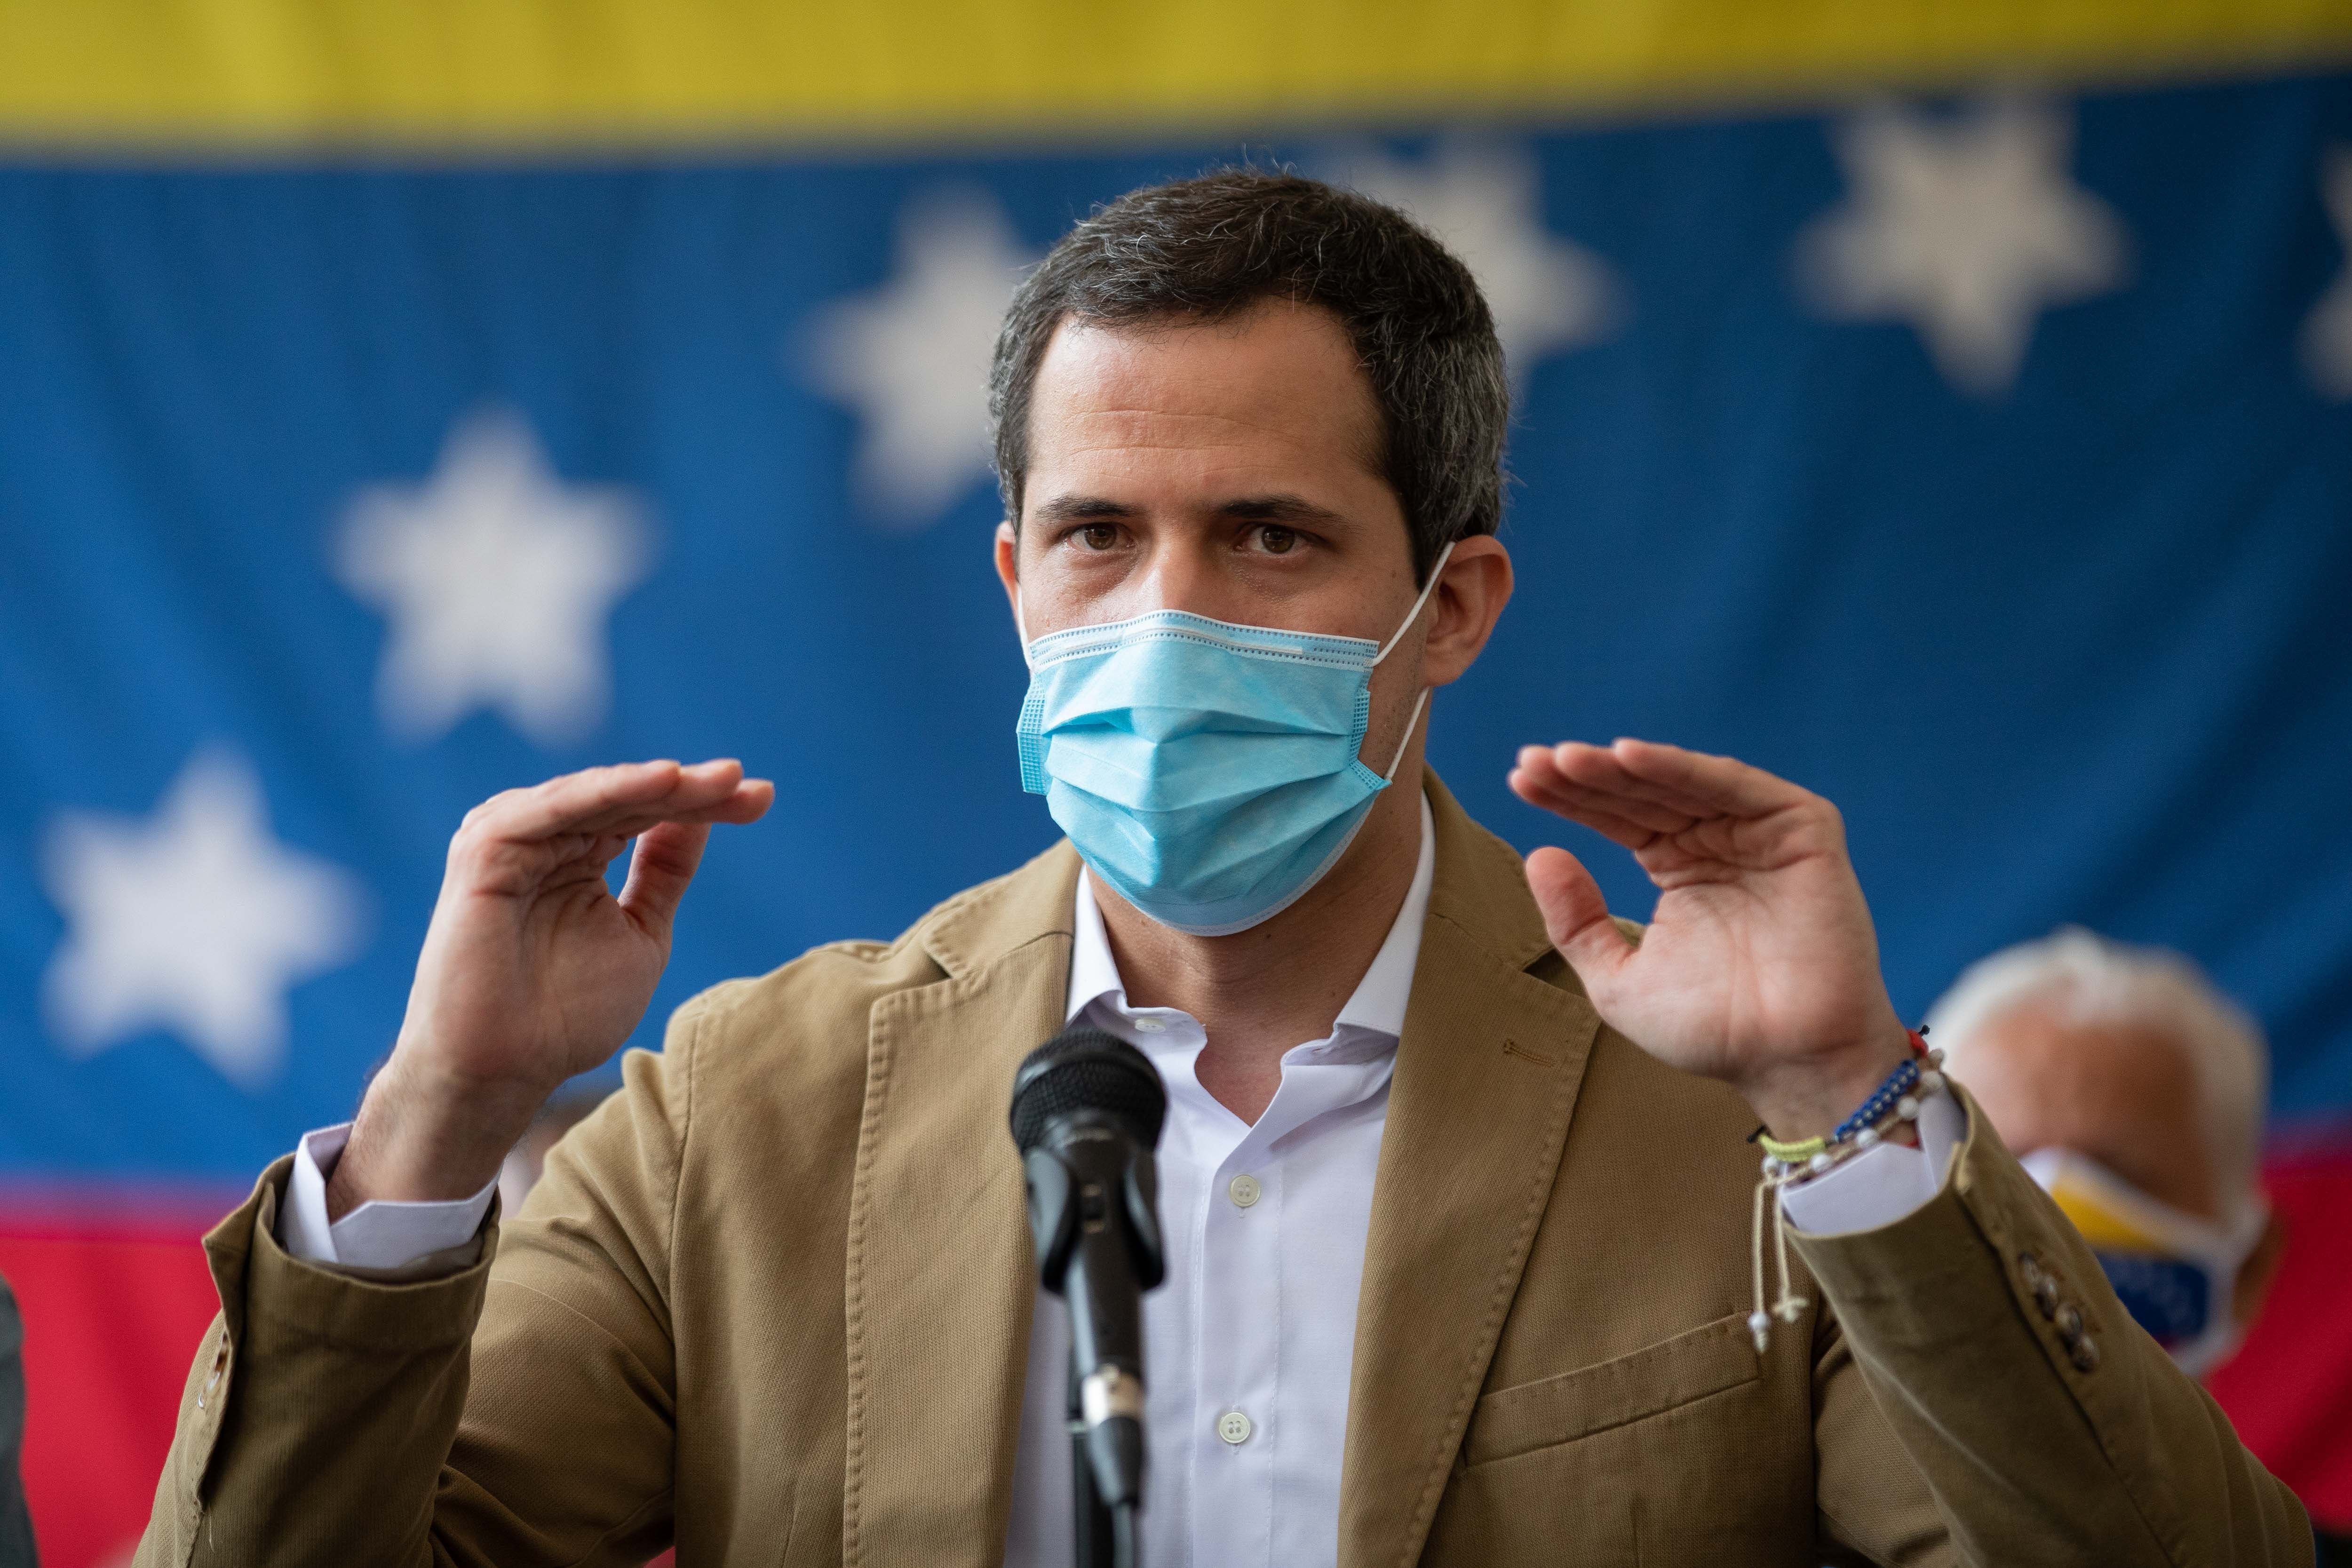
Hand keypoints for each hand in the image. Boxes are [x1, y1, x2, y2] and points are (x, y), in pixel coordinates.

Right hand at [328, 759, 772, 1216]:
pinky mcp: (486, 850)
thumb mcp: (641, 933)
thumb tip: (704, 815)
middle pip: (629, 799)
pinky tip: (658, 781)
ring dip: (657, 784)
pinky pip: (552, 808)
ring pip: (597, 795)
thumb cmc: (565, 1016)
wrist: (505, 1071)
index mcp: (579, 854)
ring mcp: (514, 839)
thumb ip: (665, 872)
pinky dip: (605, 790)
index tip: (763, 799)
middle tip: (746, 781)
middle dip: (692, 789)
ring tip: (714, 778)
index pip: (650, 815)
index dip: (707, 805)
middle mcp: (546, 838)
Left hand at [1507, 739, 1907, 1140]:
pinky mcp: (1802, 832)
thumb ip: (1577, 922)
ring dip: (1624, 767)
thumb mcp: (1619, 978)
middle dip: (1587, 777)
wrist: (1786, 1062)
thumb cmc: (1713, 1031)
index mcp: (1680, 868)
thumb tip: (1540, 854)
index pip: (1618, 818)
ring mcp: (1760, 834)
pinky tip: (1630, 757)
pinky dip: (1684, 768)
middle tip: (1533, 762)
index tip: (1519, 780)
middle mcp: (1718, 842)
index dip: (1571, 799)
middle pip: (1643, 794)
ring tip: (1567, 759)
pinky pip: (1738, 788)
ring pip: (1682, 783)